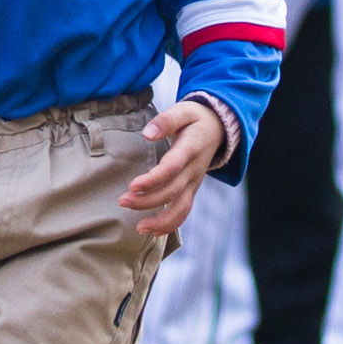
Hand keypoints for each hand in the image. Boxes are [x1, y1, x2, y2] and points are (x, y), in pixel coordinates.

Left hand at [119, 95, 235, 236]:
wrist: (220, 128)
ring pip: (181, 208)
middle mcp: (195, 170)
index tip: (133, 186)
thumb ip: (166, 120)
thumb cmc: (196, 118)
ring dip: (161, 221)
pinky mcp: (192, 190)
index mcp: (191, 149)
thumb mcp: (184, 110)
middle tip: (123, 201)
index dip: (153, 179)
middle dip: (148, 201)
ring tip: (140, 228)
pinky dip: (170, 225)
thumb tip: (147, 133)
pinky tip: (152, 233)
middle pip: (172, 191)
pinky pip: (184, 211)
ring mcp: (195, 182)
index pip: (172, 168)